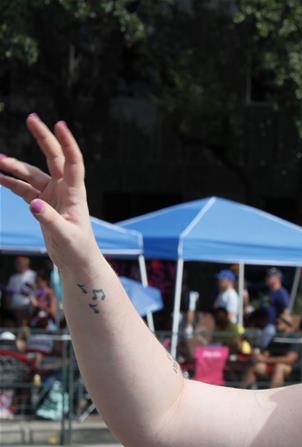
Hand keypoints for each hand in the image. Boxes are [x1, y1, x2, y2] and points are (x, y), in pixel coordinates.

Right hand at [0, 114, 100, 270]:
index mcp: (75, 193)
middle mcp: (65, 189)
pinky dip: (11, 183)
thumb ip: (49, 219)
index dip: (67, 143)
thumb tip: (33, 204)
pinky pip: (24, 189)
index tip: (59, 124)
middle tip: (31, 118)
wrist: (77, 262)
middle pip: (53, 158)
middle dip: (42, 138)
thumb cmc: (78, 249)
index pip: (73, 162)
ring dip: (15, 166)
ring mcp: (53, 195)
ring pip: (32, 174)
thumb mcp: (65, 235)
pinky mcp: (42, 204)